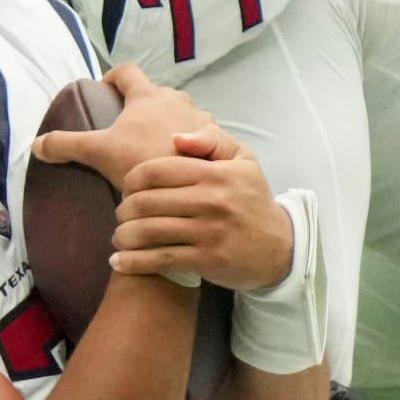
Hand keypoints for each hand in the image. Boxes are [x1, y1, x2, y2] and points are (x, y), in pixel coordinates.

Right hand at [31, 64, 224, 189]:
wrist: (188, 185)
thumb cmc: (141, 160)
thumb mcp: (97, 152)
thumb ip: (66, 145)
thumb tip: (36, 145)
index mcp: (146, 96)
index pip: (126, 71)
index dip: (113, 78)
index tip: (104, 91)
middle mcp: (176, 99)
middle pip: (154, 93)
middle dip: (140, 106)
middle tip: (126, 130)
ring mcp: (199, 118)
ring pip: (178, 114)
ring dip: (165, 124)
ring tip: (152, 150)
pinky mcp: (213, 140)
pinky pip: (197, 134)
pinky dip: (185, 143)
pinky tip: (176, 163)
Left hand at [112, 126, 294, 290]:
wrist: (280, 247)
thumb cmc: (252, 200)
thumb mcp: (242, 160)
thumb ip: (211, 140)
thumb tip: (175, 137)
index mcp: (214, 173)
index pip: (154, 171)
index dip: (130, 181)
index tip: (127, 190)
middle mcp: (211, 200)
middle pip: (145, 202)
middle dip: (123, 210)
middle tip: (121, 215)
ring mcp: (208, 232)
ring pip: (147, 231)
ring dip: (123, 236)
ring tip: (120, 237)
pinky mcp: (206, 260)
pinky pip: (159, 260)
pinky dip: (132, 262)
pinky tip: (118, 262)